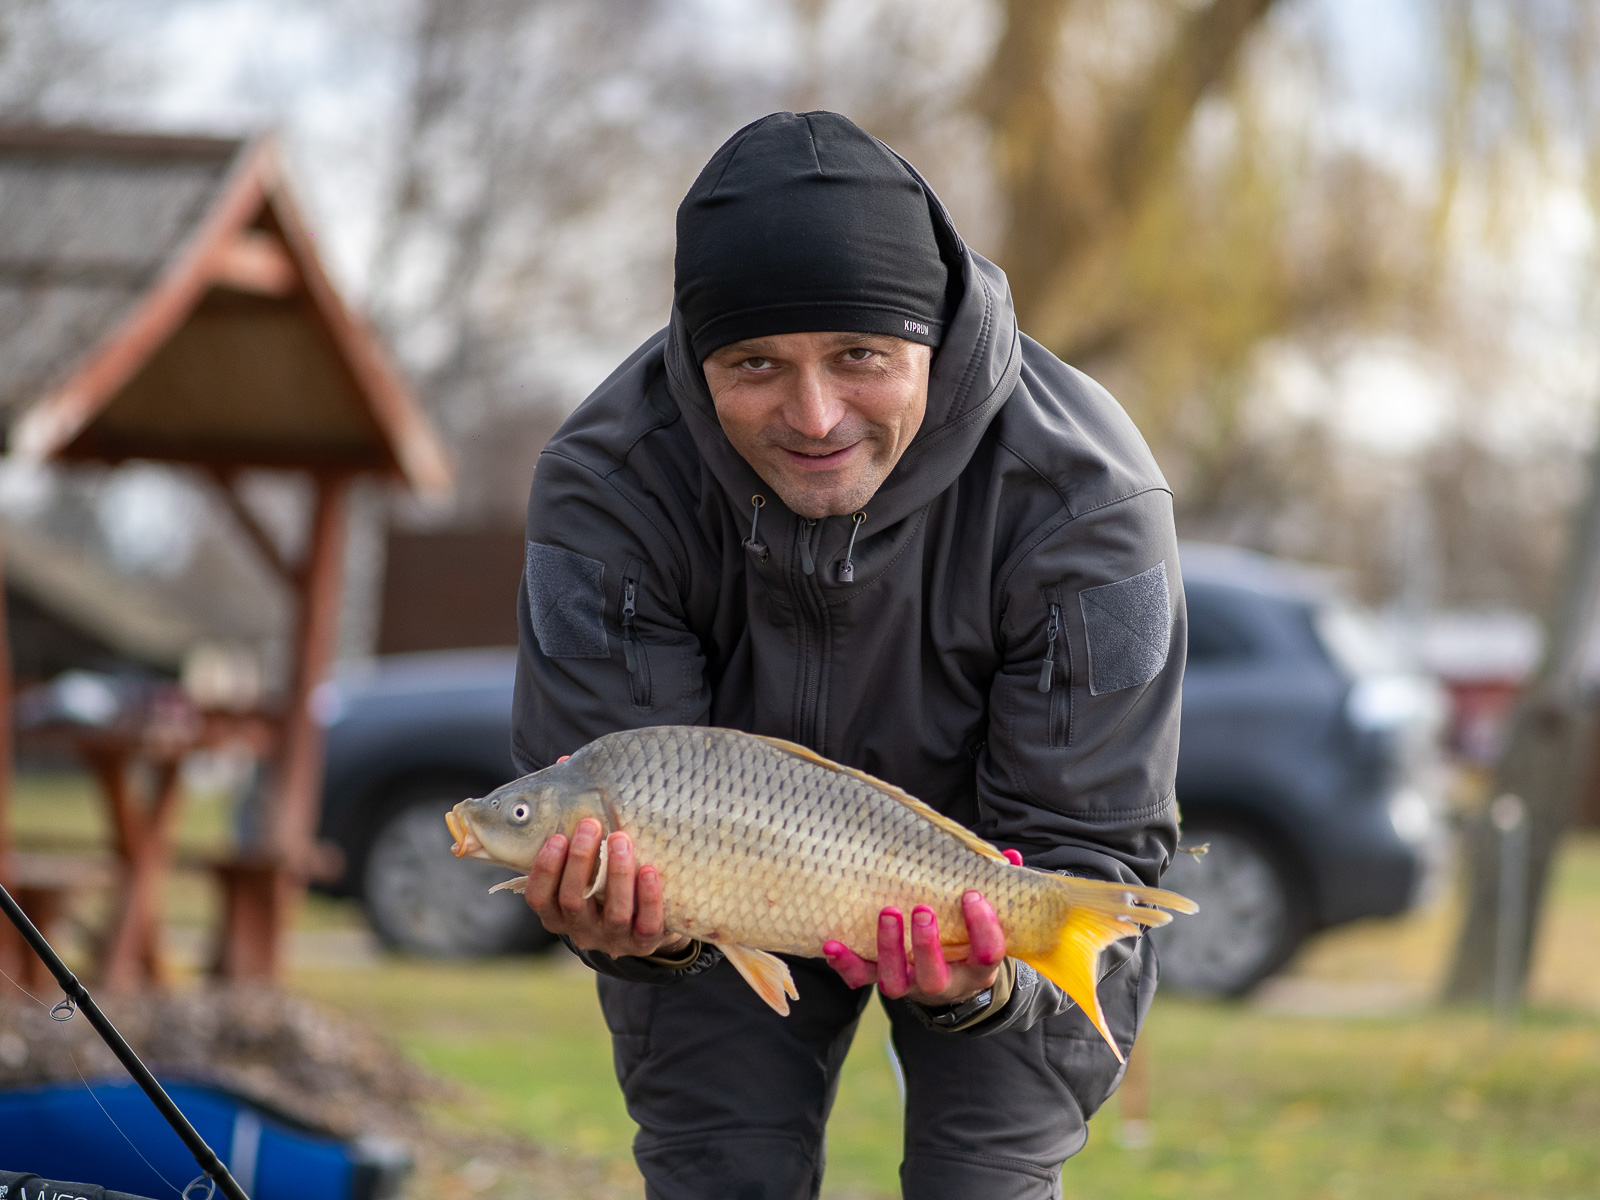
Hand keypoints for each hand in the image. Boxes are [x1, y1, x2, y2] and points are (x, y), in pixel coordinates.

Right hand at [524, 817, 690, 958]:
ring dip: (617, 874)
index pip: (539, 898)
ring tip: (621, 840)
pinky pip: (646, 925)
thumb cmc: (605, 880)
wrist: (645, 921)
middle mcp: (580, 930)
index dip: (545, 869)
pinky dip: (648, 898)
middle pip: (574, 901)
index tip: (557, 837)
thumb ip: (573, 829)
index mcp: (557, 914)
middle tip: (591, 824)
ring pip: (613, 913)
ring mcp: (612, 939)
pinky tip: (649, 870)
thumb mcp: (586, 863)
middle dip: (581, 861)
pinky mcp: (643, 944)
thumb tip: (564, 769)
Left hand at [822, 890, 1006, 1005]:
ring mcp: (909, 984)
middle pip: (933, 976)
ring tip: (886, 913)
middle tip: (922, 910)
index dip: (982, 927)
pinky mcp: (881, 979)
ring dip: (888, 948)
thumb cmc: (968, 938)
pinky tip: (832, 942)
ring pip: (895, 981)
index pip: (985, 954)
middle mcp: (943, 983)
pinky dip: (845, 962)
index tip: (971, 895)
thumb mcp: (987, 921)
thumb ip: (998, 890)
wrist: (951, 981)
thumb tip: (1012, 858)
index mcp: (975, 968)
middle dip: (926, 945)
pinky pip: (860, 977)